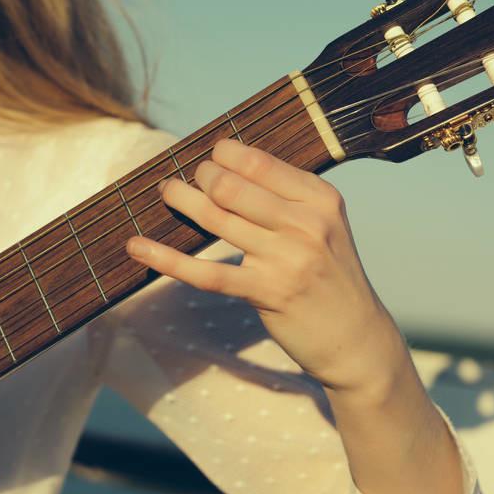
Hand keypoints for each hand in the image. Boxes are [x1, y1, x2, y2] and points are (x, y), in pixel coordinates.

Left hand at [124, 138, 405, 392]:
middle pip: (231, 186)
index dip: (223, 155)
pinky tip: (137, 246)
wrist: (356, 338)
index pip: (259, 162)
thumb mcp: (323, 226)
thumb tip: (227, 166)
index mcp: (320, 199)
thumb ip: (285, 197)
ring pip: (215, 219)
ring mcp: (287, 260)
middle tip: (187, 181)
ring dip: (181, 201)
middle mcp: (307, 224)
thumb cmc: (329, 276)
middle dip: (201, 177)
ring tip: (166, 193)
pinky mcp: (266, 293)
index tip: (210, 158)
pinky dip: (165, 257)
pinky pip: (204, 272)